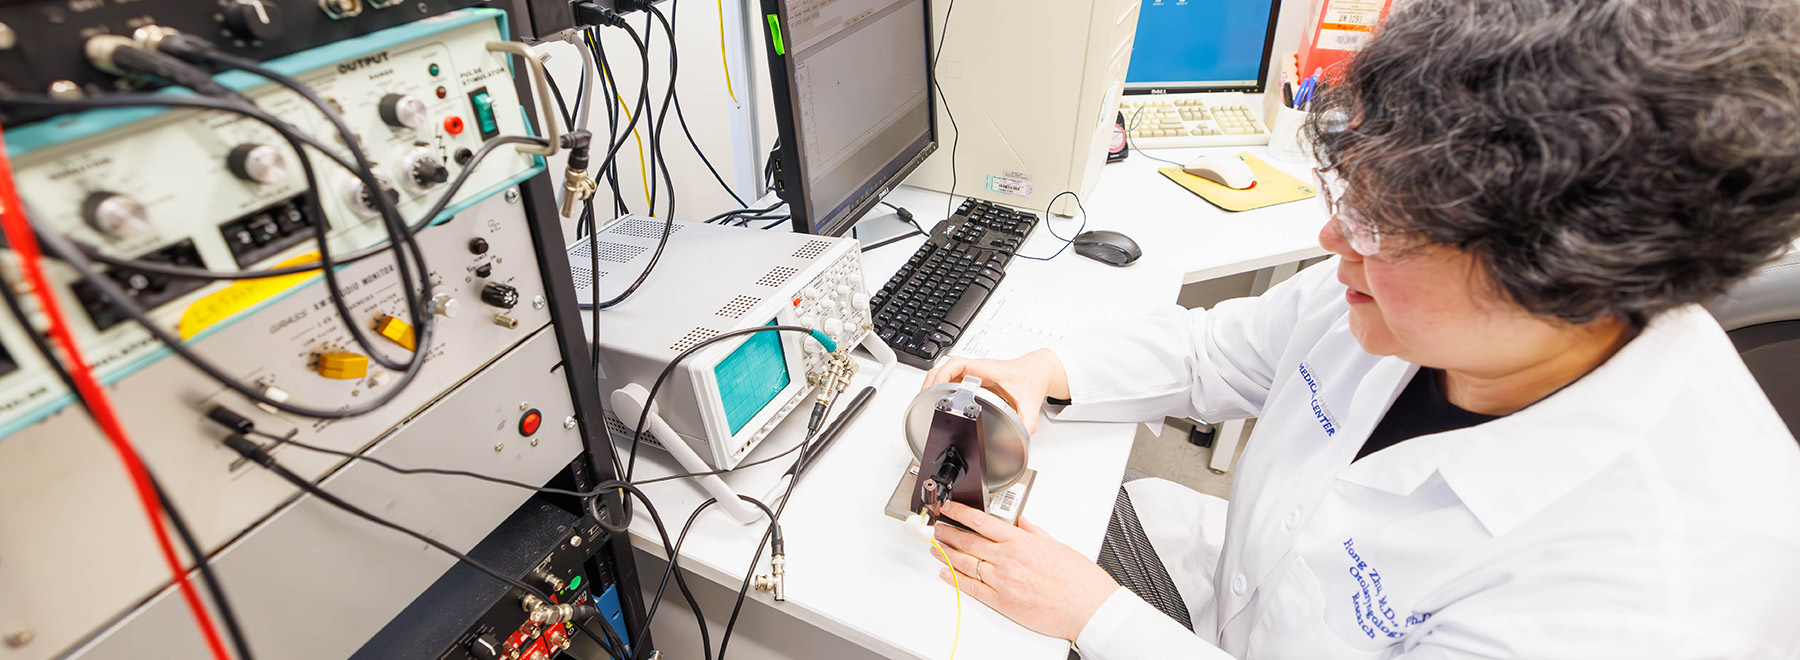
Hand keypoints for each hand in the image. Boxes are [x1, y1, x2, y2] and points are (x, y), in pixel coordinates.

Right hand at [922, 350, 1069, 433]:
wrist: (1039, 370)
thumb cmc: (1033, 379)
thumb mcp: (1031, 405)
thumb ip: (1027, 424)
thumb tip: (1019, 438)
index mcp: (988, 370)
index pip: (958, 364)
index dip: (943, 374)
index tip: (936, 388)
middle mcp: (979, 369)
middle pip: (946, 367)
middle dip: (932, 381)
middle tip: (925, 397)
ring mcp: (976, 372)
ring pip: (946, 371)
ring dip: (934, 381)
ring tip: (927, 397)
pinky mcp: (975, 377)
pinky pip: (953, 377)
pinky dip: (942, 384)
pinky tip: (939, 396)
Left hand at [928, 501, 1118, 641]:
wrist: (1088, 608)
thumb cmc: (1079, 580)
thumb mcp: (1056, 545)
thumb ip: (1034, 533)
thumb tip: (1021, 523)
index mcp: (1021, 542)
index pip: (981, 522)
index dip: (960, 513)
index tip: (949, 509)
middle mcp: (1008, 559)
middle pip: (968, 541)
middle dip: (948, 532)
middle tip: (937, 527)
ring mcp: (1002, 581)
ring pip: (965, 563)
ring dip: (946, 553)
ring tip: (936, 547)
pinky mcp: (1001, 602)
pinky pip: (971, 588)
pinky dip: (955, 579)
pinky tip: (946, 572)